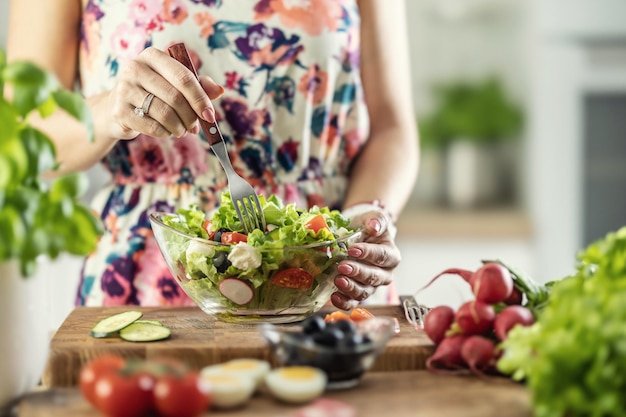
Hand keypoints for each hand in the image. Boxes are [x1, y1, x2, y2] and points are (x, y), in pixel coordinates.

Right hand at [106, 47, 223, 140]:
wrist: (116, 107)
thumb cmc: (152, 93)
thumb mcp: (174, 84)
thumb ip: (197, 85)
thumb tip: (219, 90)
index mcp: (152, 56)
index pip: (183, 77)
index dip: (200, 99)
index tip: (210, 115)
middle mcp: (135, 68)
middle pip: (175, 97)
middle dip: (190, 117)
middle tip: (195, 127)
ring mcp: (124, 89)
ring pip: (165, 114)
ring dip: (180, 127)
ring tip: (181, 130)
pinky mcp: (119, 111)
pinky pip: (153, 126)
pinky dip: (166, 133)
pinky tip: (167, 132)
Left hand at [331, 210, 400, 309]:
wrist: (357, 234)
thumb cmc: (367, 226)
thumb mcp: (373, 217)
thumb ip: (376, 220)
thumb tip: (374, 226)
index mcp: (391, 256)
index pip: (382, 256)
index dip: (368, 253)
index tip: (352, 249)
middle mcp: (384, 274)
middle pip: (374, 277)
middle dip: (358, 272)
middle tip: (343, 267)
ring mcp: (371, 286)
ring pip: (364, 292)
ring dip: (350, 288)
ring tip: (337, 280)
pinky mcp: (357, 293)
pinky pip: (352, 302)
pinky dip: (344, 302)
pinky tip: (333, 297)